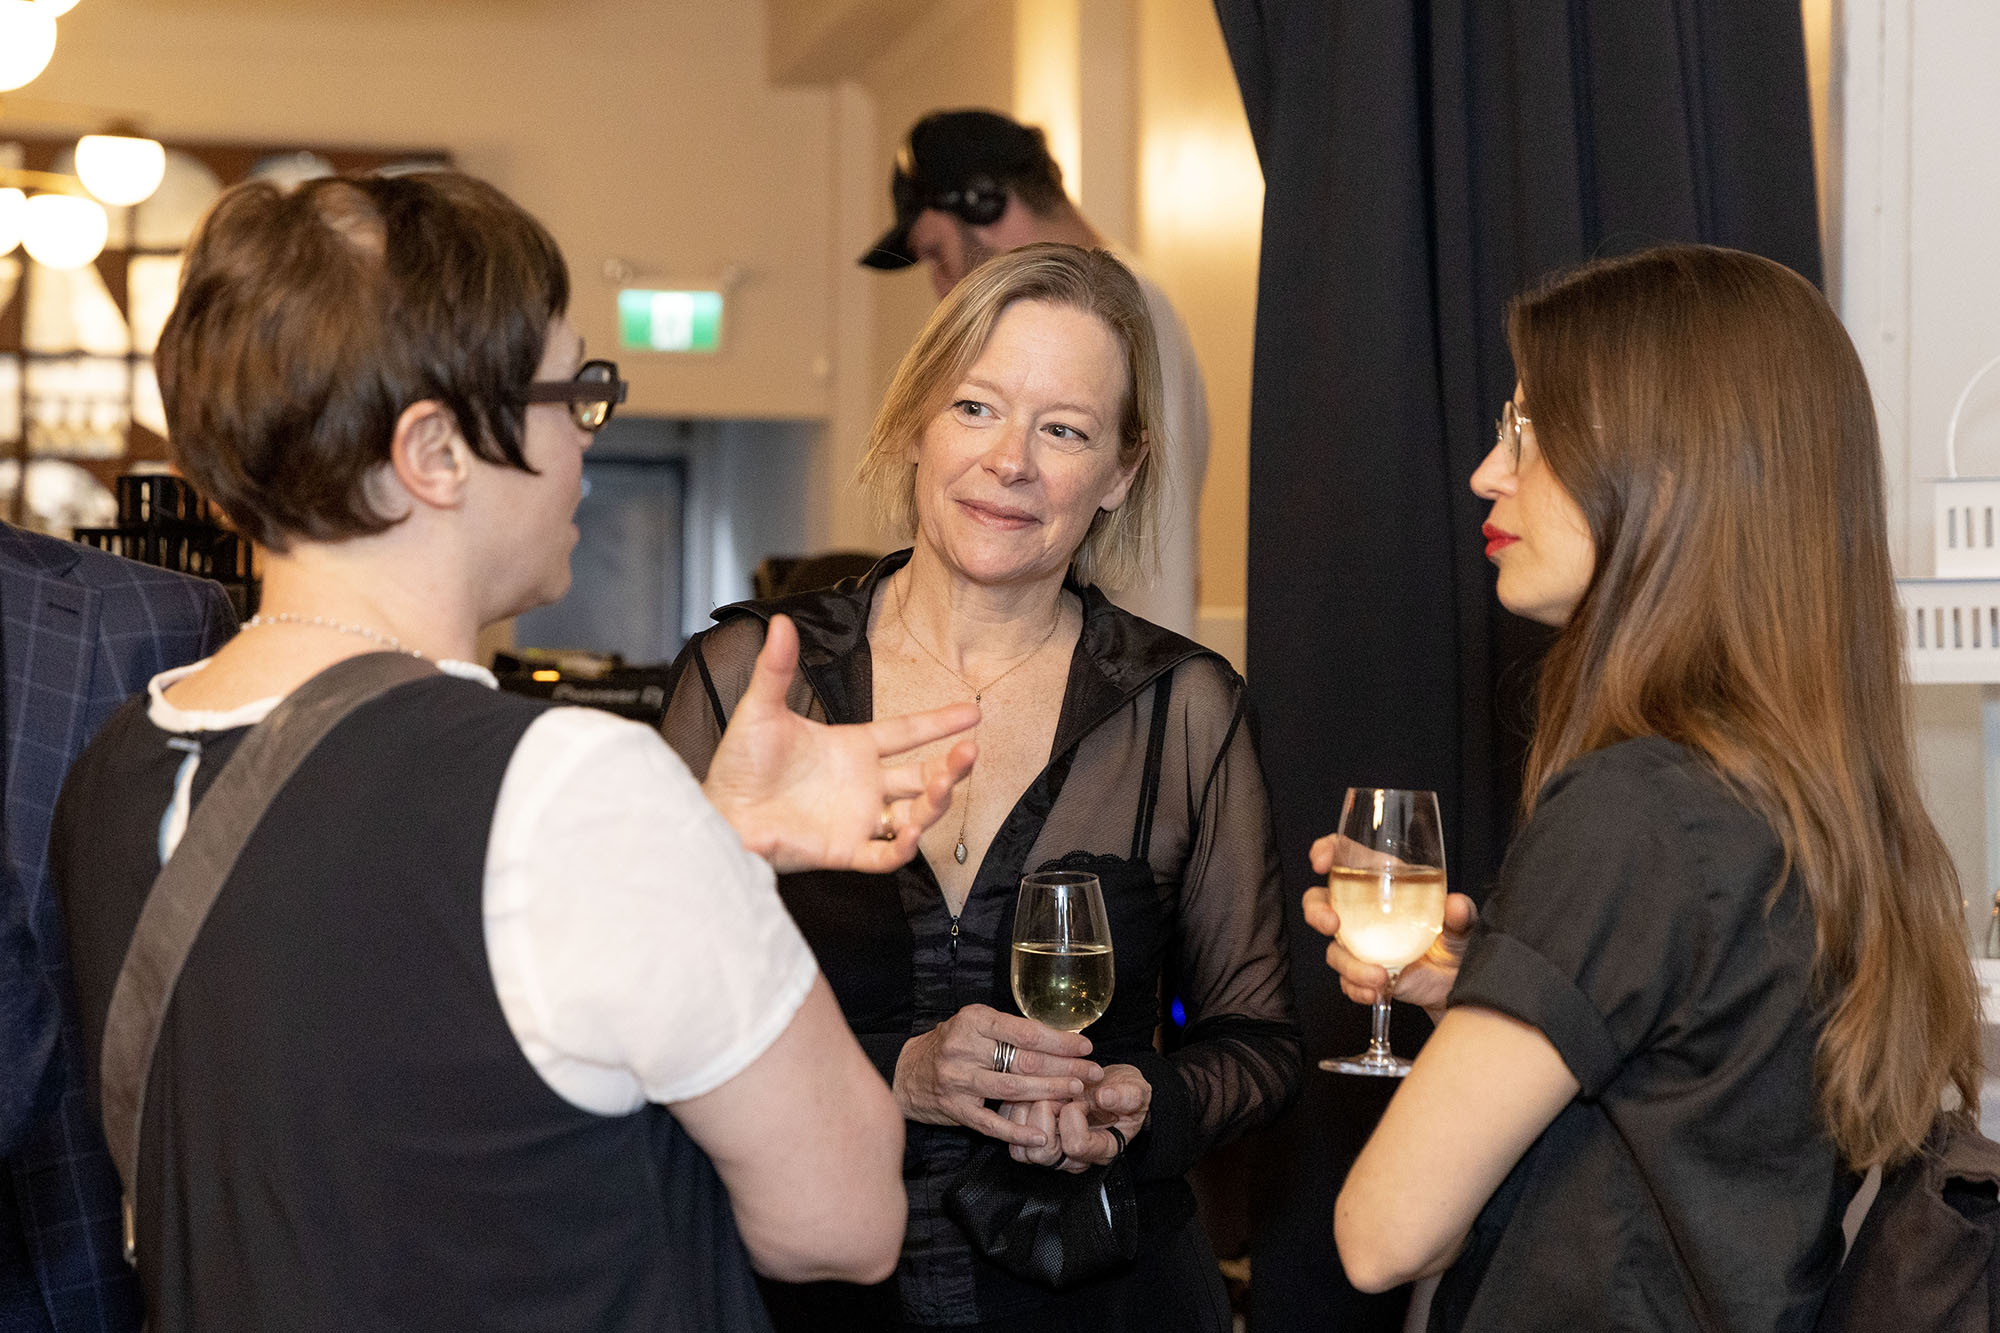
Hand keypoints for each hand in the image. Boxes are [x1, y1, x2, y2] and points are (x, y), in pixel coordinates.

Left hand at [702, 614, 978, 873]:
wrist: (717, 809)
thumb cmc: (737, 763)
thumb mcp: (760, 709)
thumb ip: (777, 669)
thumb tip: (781, 622)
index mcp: (852, 748)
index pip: (907, 733)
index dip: (940, 722)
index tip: (972, 712)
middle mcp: (863, 784)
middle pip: (922, 777)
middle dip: (952, 766)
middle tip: (970, 752)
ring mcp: (857, 818)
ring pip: (914, 815)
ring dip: (936, 803)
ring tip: (944, 785)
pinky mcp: (843, 850)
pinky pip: (884, 856)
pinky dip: (902, 848)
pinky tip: (911, 831)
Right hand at [893, 1004, 1105, 1148]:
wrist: (906, 1072)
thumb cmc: (950, 1044)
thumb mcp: (975, 1024)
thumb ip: (1010, 1030)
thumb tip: (1059, 1039)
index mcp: (973, 1021)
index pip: (1025, 1032)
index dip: (1060, 1041)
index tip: (1085, 1047)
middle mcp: (963, 1048)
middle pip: (1023, 1060)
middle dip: (1064, 1068)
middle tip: (1092, 1073)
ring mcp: (957, 1080)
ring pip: (1011, 1089)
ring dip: (1049, 1092)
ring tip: (1076, 1093)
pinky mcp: (954, 1109)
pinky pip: (990, 1123)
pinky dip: (1017, 1130)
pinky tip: (1040, 1135)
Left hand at [1004, 1063, 1150, 1171]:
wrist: (1110, 1088)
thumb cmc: (1122, 1092)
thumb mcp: (1135, 1090)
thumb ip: (1126, 1096)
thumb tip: (1105, 1096)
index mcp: (1101, 1149)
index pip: (1077, 1145)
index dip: (1073, 1117)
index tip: (1079, 1098)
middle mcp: (1073, 1157)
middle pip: (1044, 1154)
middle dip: (1044, 1116)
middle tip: (1055, 1096)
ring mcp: (1051, 1152)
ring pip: (1022, 1151)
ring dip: (1026, 1115)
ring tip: (1041, 1095)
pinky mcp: (1031, 1140)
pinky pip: (1010, 1137)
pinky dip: (1014, 1112)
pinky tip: (1028, 1095)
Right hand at [1304, 833, 1477, 1018]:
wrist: (1457, 982)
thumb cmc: (1456, 939)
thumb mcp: (1464, 921)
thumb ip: (1461, 913)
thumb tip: (1455, 905)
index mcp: (1384, 880)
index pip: (1346, 855)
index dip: (1327, 850)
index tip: (1321, 862)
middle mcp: (1364, 909)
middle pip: (1320, 900)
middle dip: (1316, 911)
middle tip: (1332, 924)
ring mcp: (1360, 942)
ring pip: (1333, 949)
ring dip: (1349, 964)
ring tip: (1378, 977)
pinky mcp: (1363, 971)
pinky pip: (1346, 980)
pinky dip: (1356, 987)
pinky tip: (1375, 991)